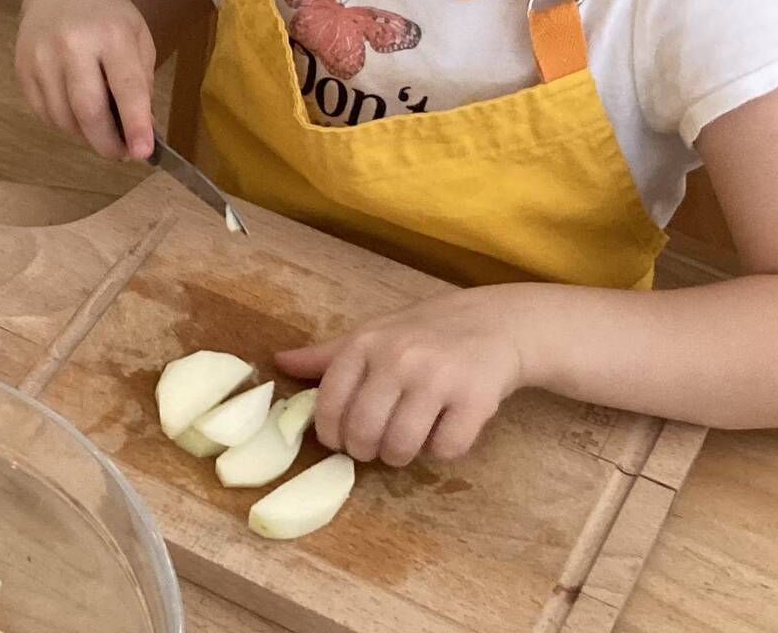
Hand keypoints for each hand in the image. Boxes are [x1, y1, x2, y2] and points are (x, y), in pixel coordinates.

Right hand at [15, 0, 155, 159]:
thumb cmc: (110, 19)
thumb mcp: (139, 42)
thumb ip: (142, 86)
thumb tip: (140, 133)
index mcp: (111, 35)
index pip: (126, 88)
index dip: (135, 125)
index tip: (142, 153)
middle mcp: (72, 44)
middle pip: (88, 110)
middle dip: (108, 143)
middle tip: (122, 155)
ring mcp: (41, 55)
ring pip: (64, 118)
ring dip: (87, 138)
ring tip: (104, 137)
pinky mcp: (22, 67)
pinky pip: (45, 113)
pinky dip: (66, 126)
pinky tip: (80, 121)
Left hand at [275, 287, 525, 466]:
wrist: (498, 322)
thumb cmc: (427, 331)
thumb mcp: (375, 333)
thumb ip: (329, 355)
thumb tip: (279, 362)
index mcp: (367, 343)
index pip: (329, 405)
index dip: (331, 434)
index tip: (342, 439)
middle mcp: (399, 358)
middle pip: (362, 433)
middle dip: (366, 450)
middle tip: (378, 444)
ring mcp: (438, 379)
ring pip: (400, 447)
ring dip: (401, 455)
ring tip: (409, 441)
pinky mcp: (475, 400)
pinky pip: (444, 449)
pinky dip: (442, 449)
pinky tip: (445, 429)